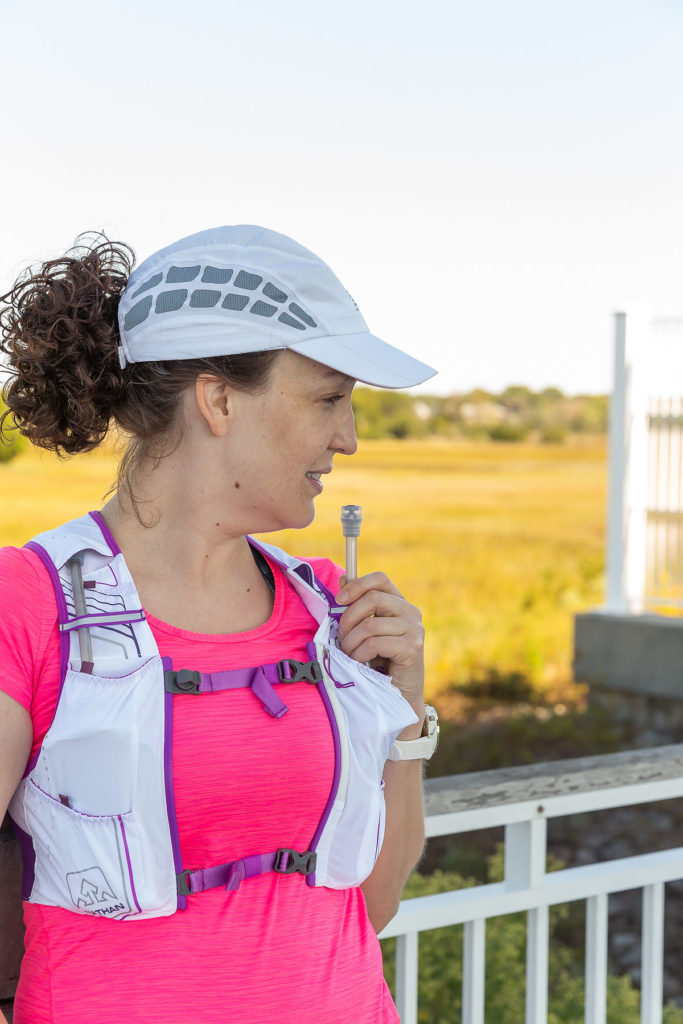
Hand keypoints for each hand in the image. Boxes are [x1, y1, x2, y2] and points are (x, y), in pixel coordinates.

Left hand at [335, 572, 424, 714]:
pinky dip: (359, 654)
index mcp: (400, 603)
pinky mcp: (412, 648)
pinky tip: (359, 663)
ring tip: (349, 655)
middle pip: (372, 599)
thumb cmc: (379, 662)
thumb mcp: (366, 631)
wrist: (397, 694)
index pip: (380, 579)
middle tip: (341, 638)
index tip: (339, 600)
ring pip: (370, 625)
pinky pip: (375, 644)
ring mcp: (414, 629)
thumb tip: (343, 578)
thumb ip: (356, 606)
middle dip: (348, 619)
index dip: (357, 585)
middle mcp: (411, 612)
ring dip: (351, 643)